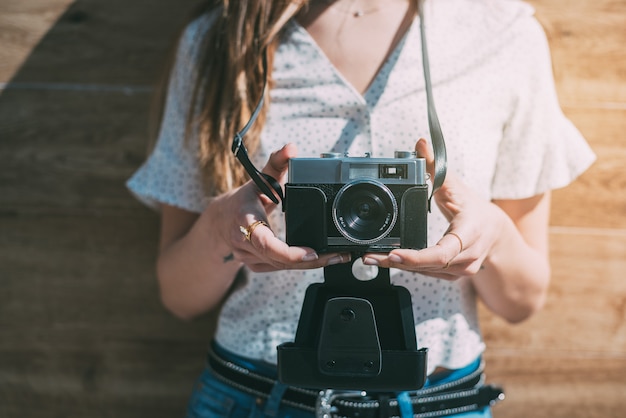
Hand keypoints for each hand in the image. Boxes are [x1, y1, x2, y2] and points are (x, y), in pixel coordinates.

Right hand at [213, 143, 349, 271]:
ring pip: (283, 267)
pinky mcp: (256, 266)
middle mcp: (245, 243)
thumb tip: (291, 148)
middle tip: (338, 255)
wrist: (219, 221)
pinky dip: (300, 265)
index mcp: (245, 221)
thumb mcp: (258, 178)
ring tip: (337, 257)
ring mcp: (249, 258)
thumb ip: (276, 162)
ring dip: (311, 265)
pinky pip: (280, 269)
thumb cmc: (243, 200)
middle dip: (312, 261)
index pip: (266, 244)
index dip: (290, 252)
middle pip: (281, 260)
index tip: (312, 252)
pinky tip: (319, 260)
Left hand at [362, 138, 505, 278]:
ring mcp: (461, 270)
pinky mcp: (452, 276)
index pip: (443, 251)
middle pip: (428, 265)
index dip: (417, 257)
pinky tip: (390, 261)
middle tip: (370, 257)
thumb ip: (435, 165)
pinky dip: (408, 268)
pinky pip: (428, 274)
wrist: (495, 233)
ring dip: (398, 267)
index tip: (395, 254)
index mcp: (469, 234)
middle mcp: (467, 256)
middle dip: (396, 262)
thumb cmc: (474, 209)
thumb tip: (421, 143)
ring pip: (426, 272)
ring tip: (372, 258)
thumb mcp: (456, 186)